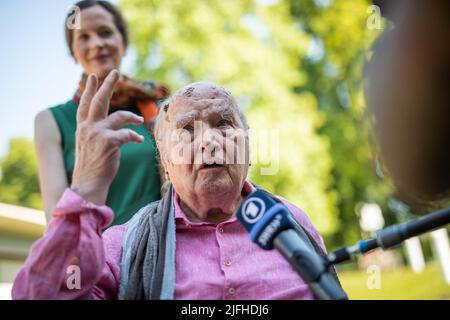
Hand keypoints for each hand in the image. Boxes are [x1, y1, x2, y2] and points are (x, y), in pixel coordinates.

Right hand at [71, 70, 144, 204]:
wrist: (89, 184)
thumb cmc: (94, 166)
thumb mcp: (91, 145)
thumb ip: (98, 131)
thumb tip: (115, 123)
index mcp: (83, 127)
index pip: (85, 105)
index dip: (90, 90)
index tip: (93, 76)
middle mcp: (88, 127)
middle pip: (99, 101)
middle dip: (108, 85)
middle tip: (115, 72)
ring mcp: (96, 134)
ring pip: (118, 116)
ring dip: (132, 117)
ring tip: (140, 120)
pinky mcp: (108, 142)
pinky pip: (127, 134)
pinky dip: (135, 136)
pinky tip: (139, 140)